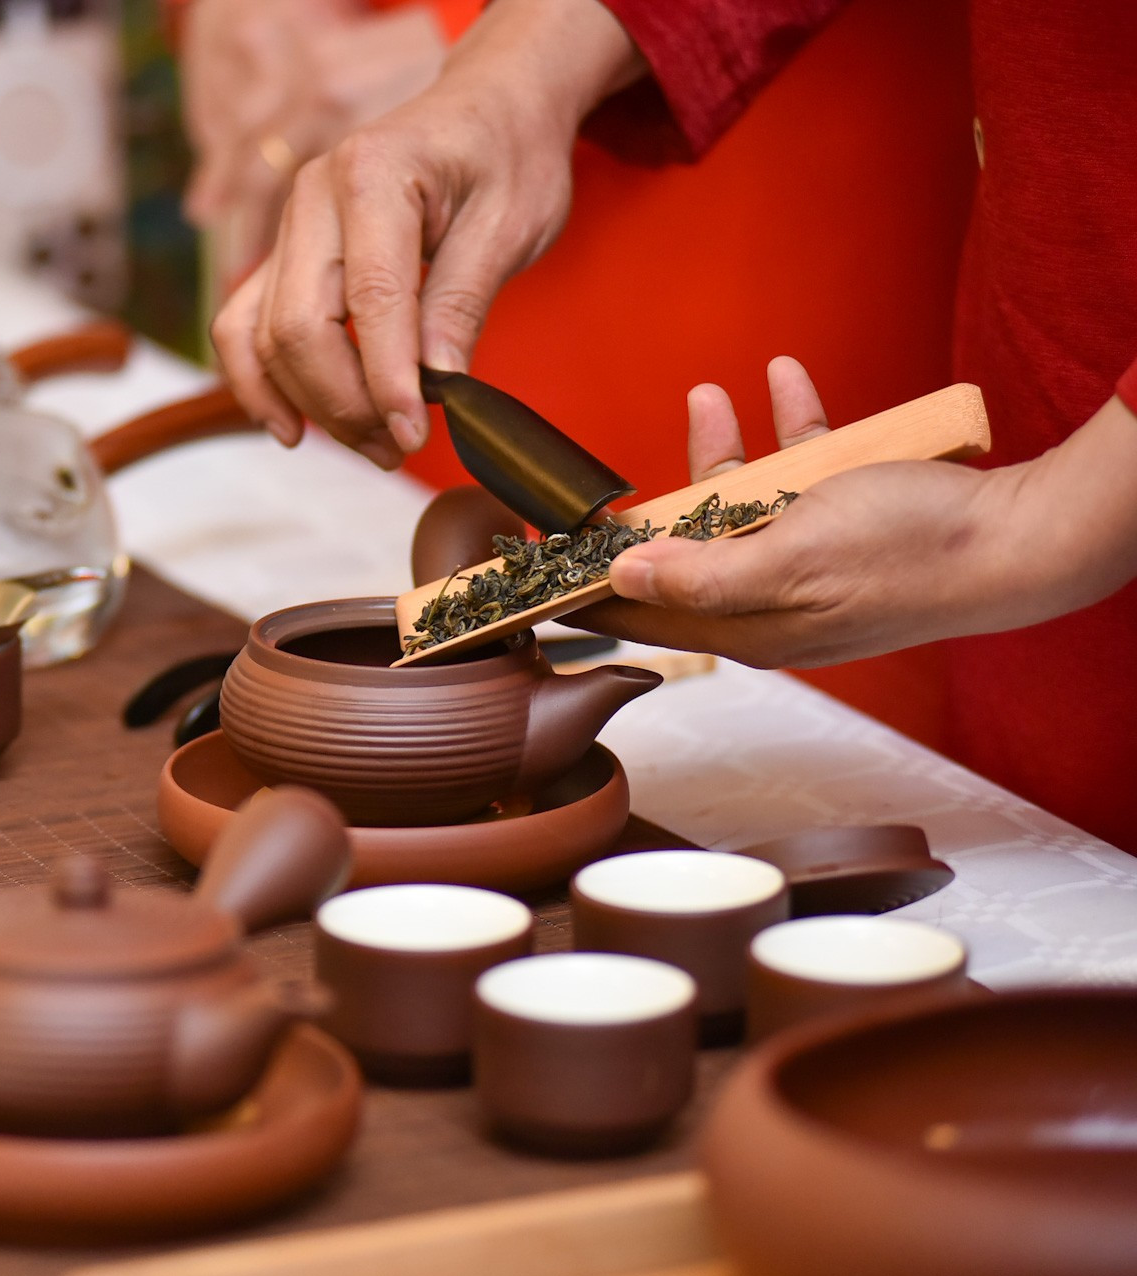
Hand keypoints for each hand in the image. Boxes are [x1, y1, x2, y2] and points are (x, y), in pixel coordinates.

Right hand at [209, 0, 643, 466]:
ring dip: (309, 405)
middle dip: (344, 403)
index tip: (415, 435)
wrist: (488, 107)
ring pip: (264, 336)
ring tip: (371, 444)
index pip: (369, 299)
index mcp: (373, 173)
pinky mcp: (284, 253)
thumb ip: (463, 300)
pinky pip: (243, 325)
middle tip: (400, 447)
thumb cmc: (506, 155)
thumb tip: (434, 382)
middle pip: (297, 326)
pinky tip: (293, 427)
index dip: (387, 380)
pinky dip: (258, 382)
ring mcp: (289, 225)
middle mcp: (312, 195)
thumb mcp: (511, 222)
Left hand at [577, 357, 1122, 666]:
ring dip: (720, 446)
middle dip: (640, 514)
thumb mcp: (788, 561)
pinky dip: (788, 425)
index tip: (530, 569)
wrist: (1020, 535)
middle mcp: (768, 596)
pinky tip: (784, 377)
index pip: (638, 615)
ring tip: (707, 394)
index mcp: (746, 624)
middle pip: (678, 555)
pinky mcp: (844, 519)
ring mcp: (806, 557)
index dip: (582, 590)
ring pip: (738, 503)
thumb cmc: (908, 552)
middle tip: (592, 487)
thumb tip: (620, 580)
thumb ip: (701, 575)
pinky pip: (799, 471)